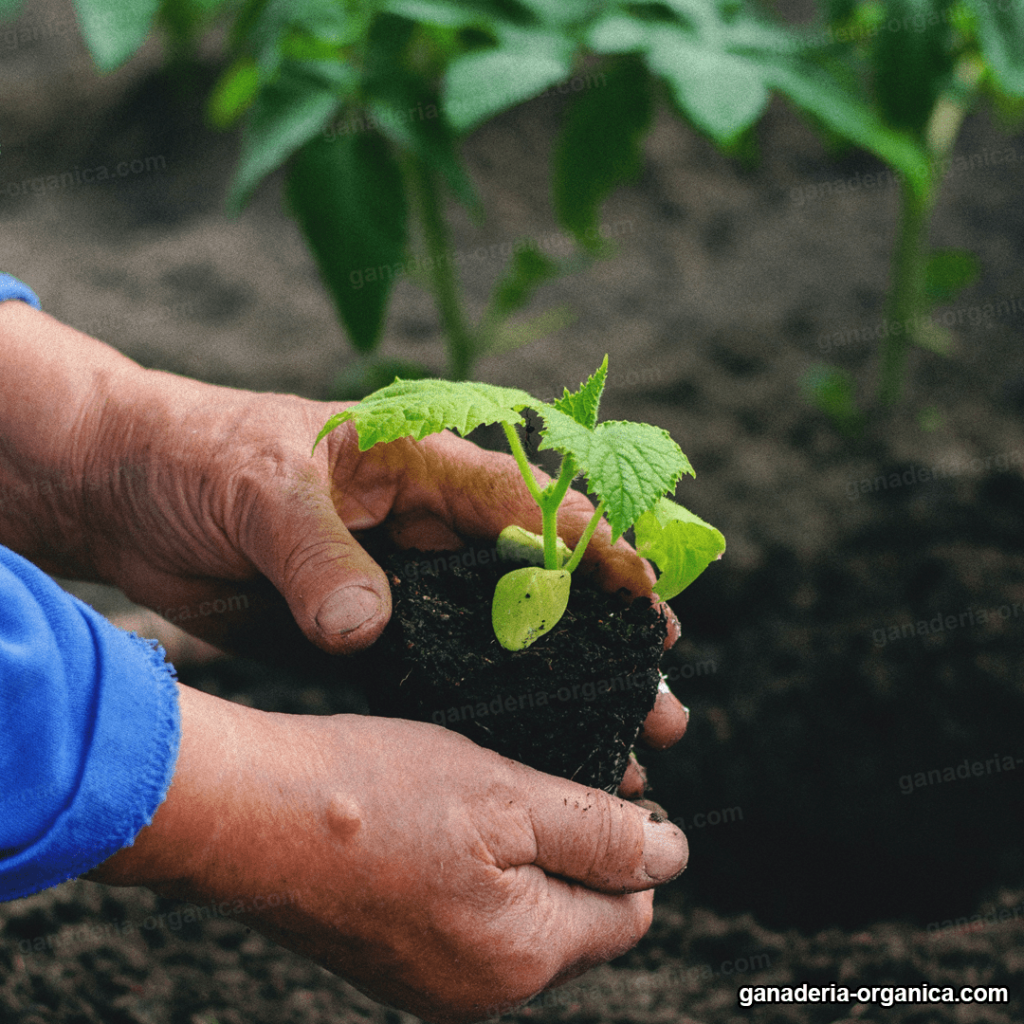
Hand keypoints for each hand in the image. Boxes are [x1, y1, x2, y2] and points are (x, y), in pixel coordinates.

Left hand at [74, 368, 686, 749]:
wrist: (126, 492)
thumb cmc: (198, 456)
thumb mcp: (259, 488)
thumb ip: (317, 556)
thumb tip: (363, 630)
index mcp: (418, 467)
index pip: (528, 505)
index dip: (596, 550)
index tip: (650, 597)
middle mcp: (423, 529)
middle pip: (533, 585)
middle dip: (599, 637)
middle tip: (659, 693)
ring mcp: (396, 586)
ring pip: (494, 640)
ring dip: (551, 686)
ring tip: (616, 738)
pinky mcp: (361, 636)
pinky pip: (431, 676)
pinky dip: (476, 712)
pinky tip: (520, 752)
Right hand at [87, 684, 688, 1023]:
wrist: (246, 813)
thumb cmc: (374, 794)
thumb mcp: (508, 795)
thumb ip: (598, 834)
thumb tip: (672, 857)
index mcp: (522, 959)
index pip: (626, 912)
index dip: (626, 843)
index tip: (598, 784)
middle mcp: (481, 991)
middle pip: (574, 917)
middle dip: (570, 848)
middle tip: (532, 774)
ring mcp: (431, 980)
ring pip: (520, 912)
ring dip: (519, 853)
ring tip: (479, 788)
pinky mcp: (393, 956)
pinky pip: (466, 915)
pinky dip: (470, 867)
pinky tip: (438, 819)